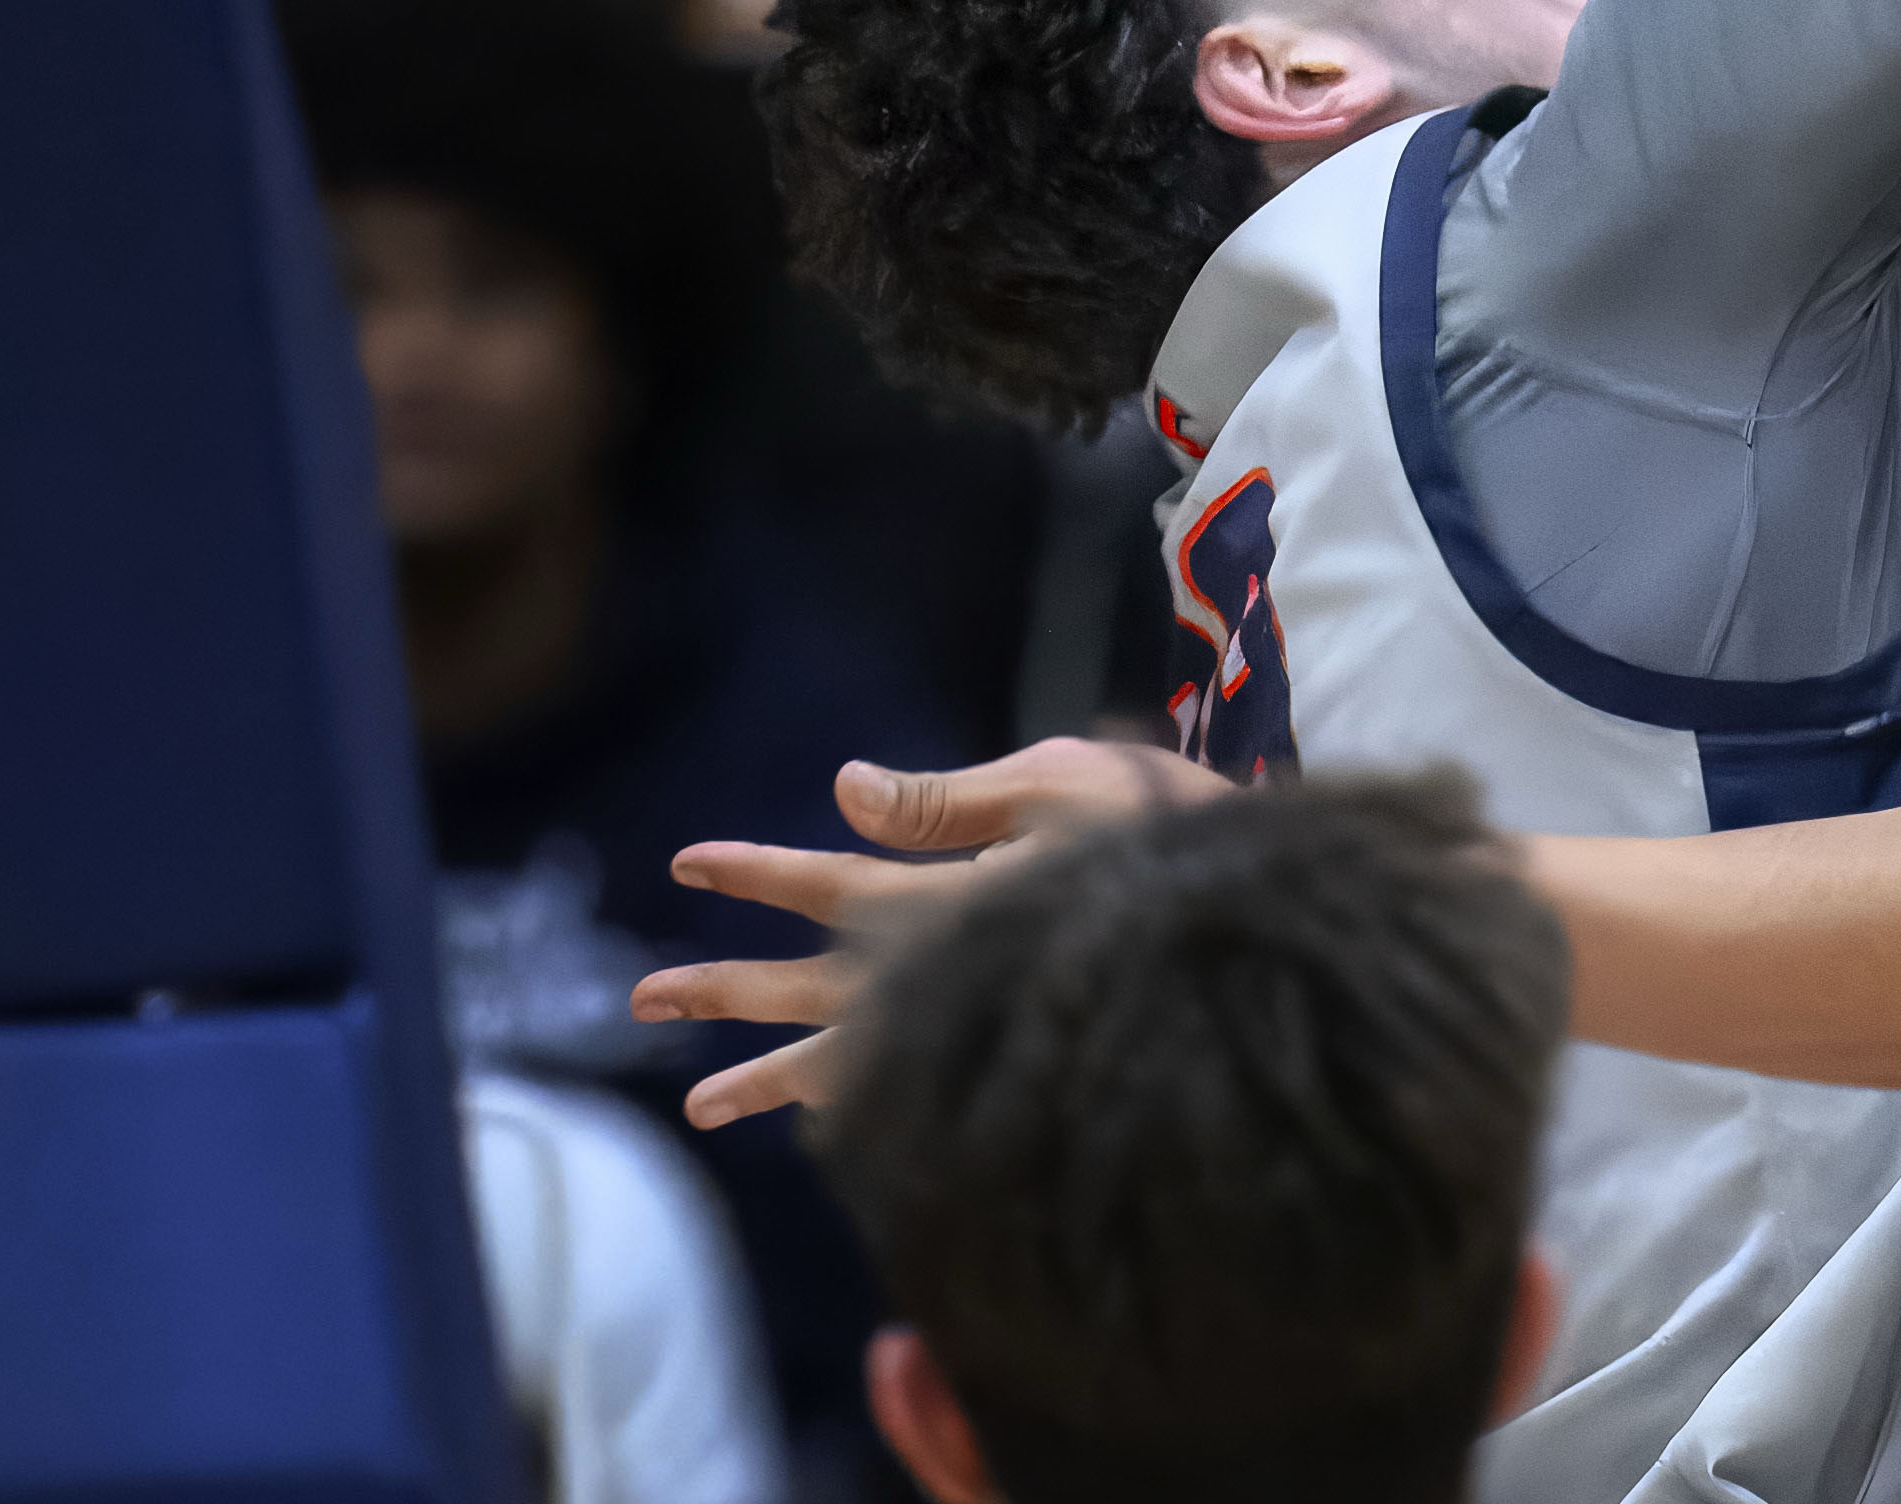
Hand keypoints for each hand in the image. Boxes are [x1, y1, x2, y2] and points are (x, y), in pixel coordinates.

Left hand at [629, 736, 1228, 1127]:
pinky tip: (814, 1116)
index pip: (834, 884)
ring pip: (850, 1057)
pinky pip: (908, 1087)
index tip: (686, 861)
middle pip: (815, 988)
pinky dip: (854, 1103)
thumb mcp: (1065, 783)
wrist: (1259, 922)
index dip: (759, 872)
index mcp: (958, 901)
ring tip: (696, 1104)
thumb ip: (951, 800)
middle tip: (642, 992)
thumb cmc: (1170, 831)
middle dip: (727, 989)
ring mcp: (978, 1018)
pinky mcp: (1004, 1039)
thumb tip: (844, 790)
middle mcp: (953, 973)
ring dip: (769, 1072)